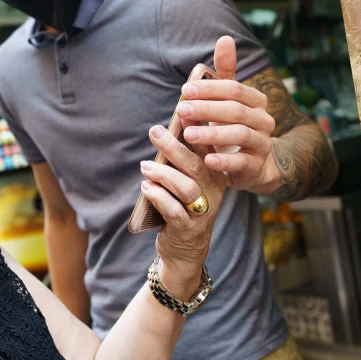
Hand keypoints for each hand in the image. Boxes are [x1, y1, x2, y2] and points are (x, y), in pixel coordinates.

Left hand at [138, 123, 226, 298]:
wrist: (187, 249)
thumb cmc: (182, 204)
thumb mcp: (186, 178)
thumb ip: (181, 155)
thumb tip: (166, 126)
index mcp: (215, 173)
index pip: (208, 147)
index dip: (197, 128)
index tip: (183, 110)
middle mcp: (213, 190)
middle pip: (196, 164)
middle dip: (174, 147)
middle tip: (155, 131)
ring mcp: (203, 210)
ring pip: (186, 187)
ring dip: (163, 174)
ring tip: (145, 166)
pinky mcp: (188, 228)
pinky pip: (174, 211)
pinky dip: (159, 197)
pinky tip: (146, 188)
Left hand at [176, 36, 279, 195]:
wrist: (250, 164)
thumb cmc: (232, 125)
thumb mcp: (228, 99)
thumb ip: (225, 71)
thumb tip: (225, 38)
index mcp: (257, 101)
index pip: (235, 89)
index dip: (210, 88)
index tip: (185, 90)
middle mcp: (264, 120)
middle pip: (236, 110)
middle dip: (207, 109)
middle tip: (181, 110)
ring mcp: (263, 144)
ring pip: (240, 134)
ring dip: (212, 134)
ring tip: (188, 135)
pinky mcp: (256, 166)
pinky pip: (242, 162)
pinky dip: (224, 160)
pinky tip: (207, 159)